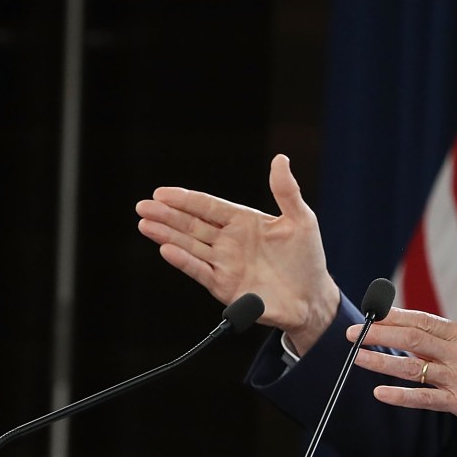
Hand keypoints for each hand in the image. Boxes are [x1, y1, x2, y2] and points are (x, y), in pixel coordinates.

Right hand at [136, 155, 340, 352]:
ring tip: (145, 224)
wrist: (313, 298)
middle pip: (192, 224)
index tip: (162, 192)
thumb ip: (286, 191)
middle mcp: (229, 242)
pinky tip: (167, 250)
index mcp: (243, 222)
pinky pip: (200, 271)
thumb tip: (280, 159)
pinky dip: (184, 261)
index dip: (185, 199)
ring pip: (190, 246)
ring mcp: (224, 264)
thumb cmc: (307, 258)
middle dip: (167, 215)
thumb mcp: (301, 220)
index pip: (208, 206)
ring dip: (167, 235)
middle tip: (143, 206)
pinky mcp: (225, 286)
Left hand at [352, 278, 456, 444]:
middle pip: (411, 339)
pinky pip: (426, 398)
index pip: (424, 320)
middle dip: (379, 334)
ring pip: (412, 367)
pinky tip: (380, 393)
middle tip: (353, 333)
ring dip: (381, 362)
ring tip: (356, 357)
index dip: (395, 316)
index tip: (373, 312)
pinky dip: (402, 396)